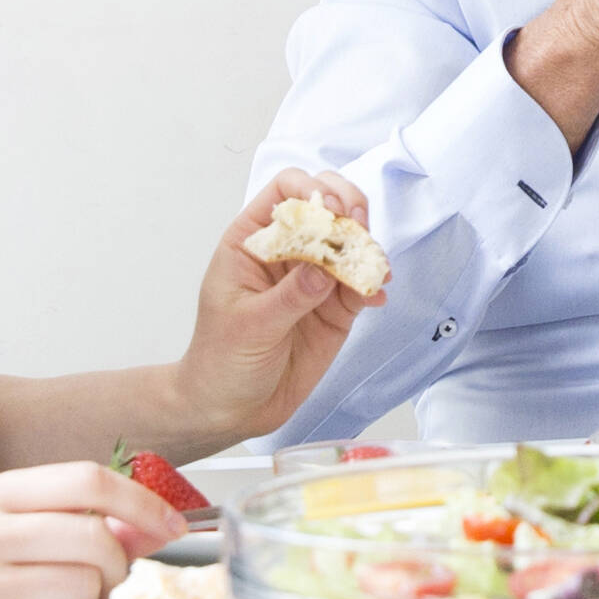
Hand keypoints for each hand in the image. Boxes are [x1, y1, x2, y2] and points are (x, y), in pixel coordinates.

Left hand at [171, 176, 374, 440]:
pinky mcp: (336, 306)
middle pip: (327, 204)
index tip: (331, 212)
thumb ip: (289, 296)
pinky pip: (362, 282)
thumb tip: (324, 268)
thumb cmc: (222, 359)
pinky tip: (376, 297)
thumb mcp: (249, 325)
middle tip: (360, 230)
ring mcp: (315, 277)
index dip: (312, 190)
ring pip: (351, 241)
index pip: (286, 191)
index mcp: (253, 241)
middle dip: (349, 209)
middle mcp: (287, 250)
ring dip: (368, 247)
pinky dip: (374, 283)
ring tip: (374, 270)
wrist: (232, 408)